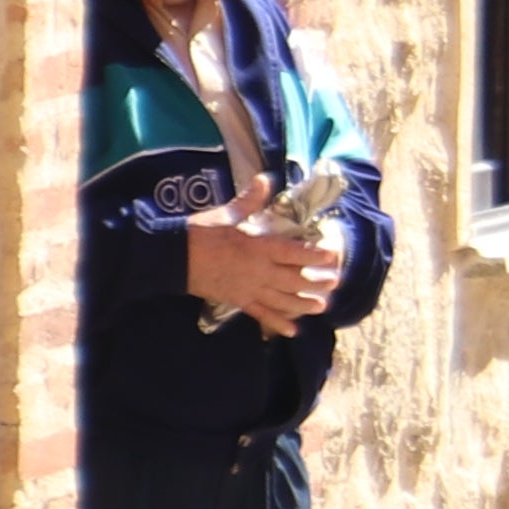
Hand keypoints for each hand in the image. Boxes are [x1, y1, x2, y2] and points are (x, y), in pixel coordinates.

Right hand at [186, 205, 340, 334]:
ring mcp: (249, 288)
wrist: (173, 258)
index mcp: (259, 246)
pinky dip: (278, 323)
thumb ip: (250, 199)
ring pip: (283, 300)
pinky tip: (293, 331)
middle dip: (316, 282)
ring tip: (322, 306)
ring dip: (304, 304)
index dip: (315, 255)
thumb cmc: (201, 232)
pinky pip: (262, 314)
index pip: (294, 252)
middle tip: (335, 282)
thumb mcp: (227, 213)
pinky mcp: (238, 301)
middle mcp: (259, 270)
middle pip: (295, 279)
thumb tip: (263, 177)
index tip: (332, 256)